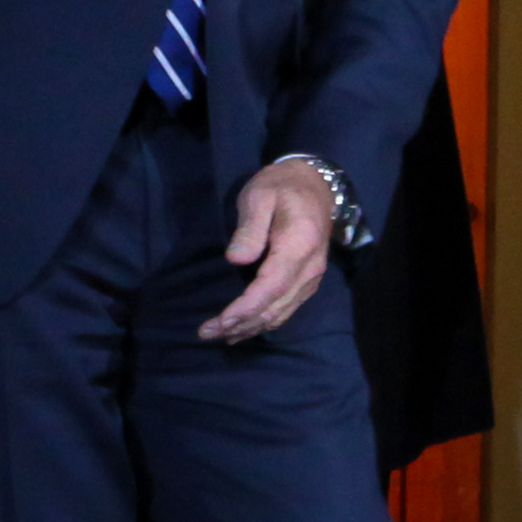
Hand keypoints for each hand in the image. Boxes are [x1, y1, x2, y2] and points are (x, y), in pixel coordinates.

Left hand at [204, 157, 340, 342]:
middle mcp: (309, 269)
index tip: (221, 321)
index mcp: (299, 246)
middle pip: (274, 308)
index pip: (271, 287)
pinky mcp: (307, 282)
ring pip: (281, 314)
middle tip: (205, 333)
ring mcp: (311, 278)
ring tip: (217, 336)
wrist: (315, 185)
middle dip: (240, 324)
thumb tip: (235, 259)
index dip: (246, 309)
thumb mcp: (260, 195)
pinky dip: (264, 323)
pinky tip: (243, 329)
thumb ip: (249, 228)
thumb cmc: (281, 187)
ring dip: (250, 328)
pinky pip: (286, 309)